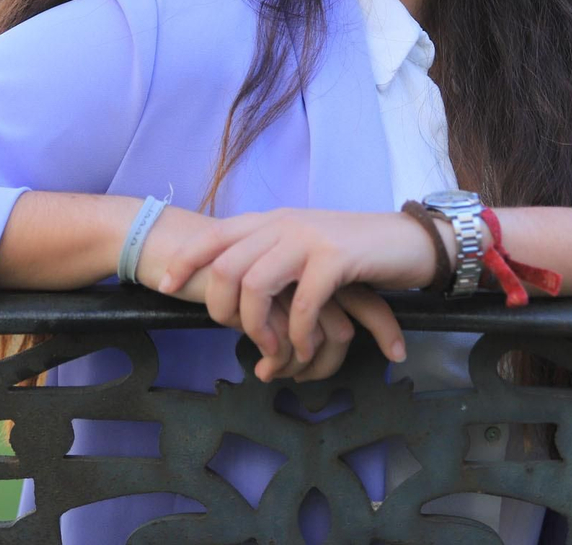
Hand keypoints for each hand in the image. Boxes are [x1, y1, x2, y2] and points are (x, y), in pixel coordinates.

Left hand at [133, 207, 364, 380]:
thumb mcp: (301, 247)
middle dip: (222, 310)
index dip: (184, 260)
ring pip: (256, 284)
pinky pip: (302, 302)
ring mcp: (308, 238)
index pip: (214, 236)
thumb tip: (235, 289)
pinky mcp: (336, 258)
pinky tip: (303, 348)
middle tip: (237, 338)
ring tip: (273, 351)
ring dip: (258, 327)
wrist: (407, 241)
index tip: (164, 286)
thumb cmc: (352, 253)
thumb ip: (269, 256)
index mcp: (271, 220)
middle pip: (226, 265)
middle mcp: (283, 224)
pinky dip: (298, 333)